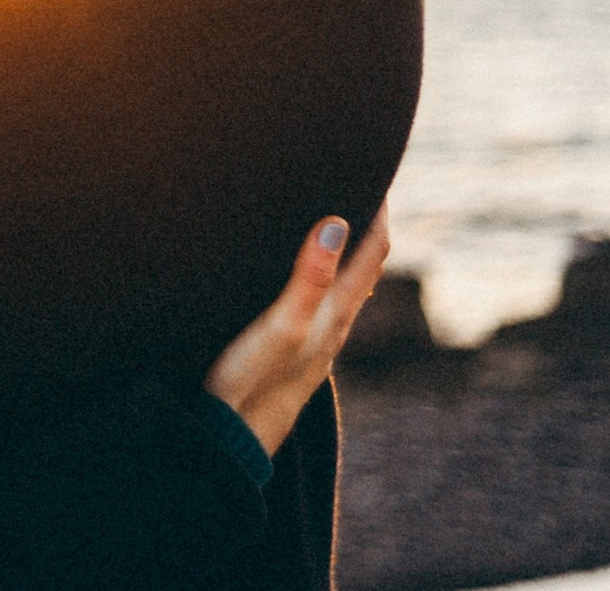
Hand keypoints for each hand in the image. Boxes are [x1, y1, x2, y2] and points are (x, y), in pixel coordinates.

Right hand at [204, 204, 390, 455]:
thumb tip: (337, 223)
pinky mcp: (292, 350)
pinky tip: (302, 275)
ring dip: (346, 250)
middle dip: (366, 224)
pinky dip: (323, 273)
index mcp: (336, 313)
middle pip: (365, 265)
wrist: (230, 440)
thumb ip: (309, 277)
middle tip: (356, 179)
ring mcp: (314, 340)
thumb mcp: (280, 324)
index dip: (380, 210)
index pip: (373, 251)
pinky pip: (321, 301)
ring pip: (344, 285)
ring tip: (334, 217)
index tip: (376, 170)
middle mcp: (333, 324)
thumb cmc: (251, 380)